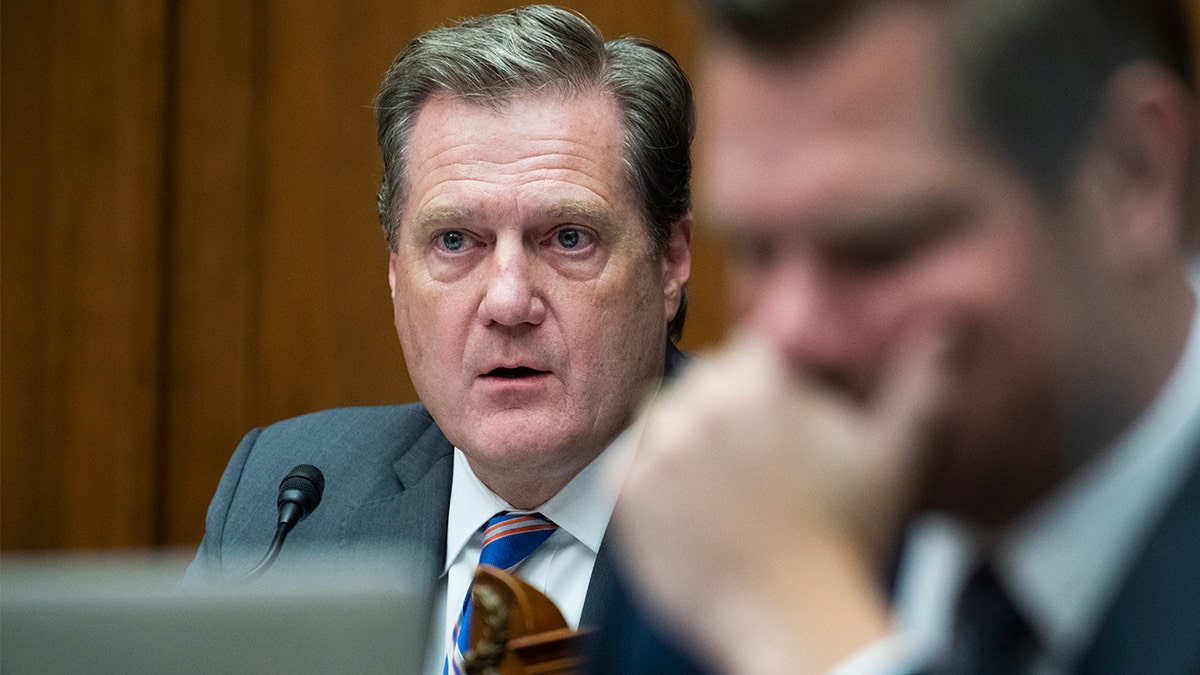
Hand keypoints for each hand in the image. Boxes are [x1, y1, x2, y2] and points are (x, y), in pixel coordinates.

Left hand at [611, 325, 949, 673]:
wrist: (796, 619)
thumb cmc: (848, 538)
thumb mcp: (895, 454)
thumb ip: (922, 381)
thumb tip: (948, 323)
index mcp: (760, 385)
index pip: (748, 354)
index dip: (766, 385)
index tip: (777, 426)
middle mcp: (701, 409)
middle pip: (703, 385)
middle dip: (726, 412)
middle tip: (754, 464)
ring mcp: (660, 452)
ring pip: (663, 420)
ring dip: (686, 441)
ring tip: (724, 489)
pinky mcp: (629, 495)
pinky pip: (630, 464)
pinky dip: (653, 479)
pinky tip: (694, 508)